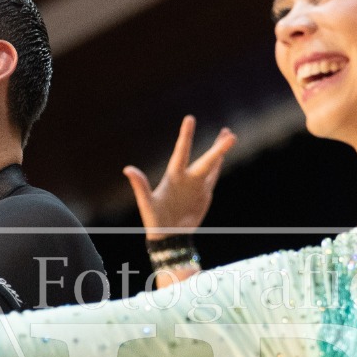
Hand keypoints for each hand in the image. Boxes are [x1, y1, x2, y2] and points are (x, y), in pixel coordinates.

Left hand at [123, 118, 235, 237]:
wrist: (168, 237)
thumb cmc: (154, 221)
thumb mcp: (146, 204)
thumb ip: (139, 186)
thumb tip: (127, 169)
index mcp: (173, 176)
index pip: (181, 152)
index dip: (185, 136)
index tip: (190, 119)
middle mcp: (186, 178)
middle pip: (205, 159)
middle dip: (217, 147)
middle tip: (228, 132)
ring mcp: (196, 185)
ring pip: (211, 164)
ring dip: (220, 151)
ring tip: (229, 135)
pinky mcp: (204, 195)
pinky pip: (213, 177)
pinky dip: (219, 166)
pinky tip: (223, 155)